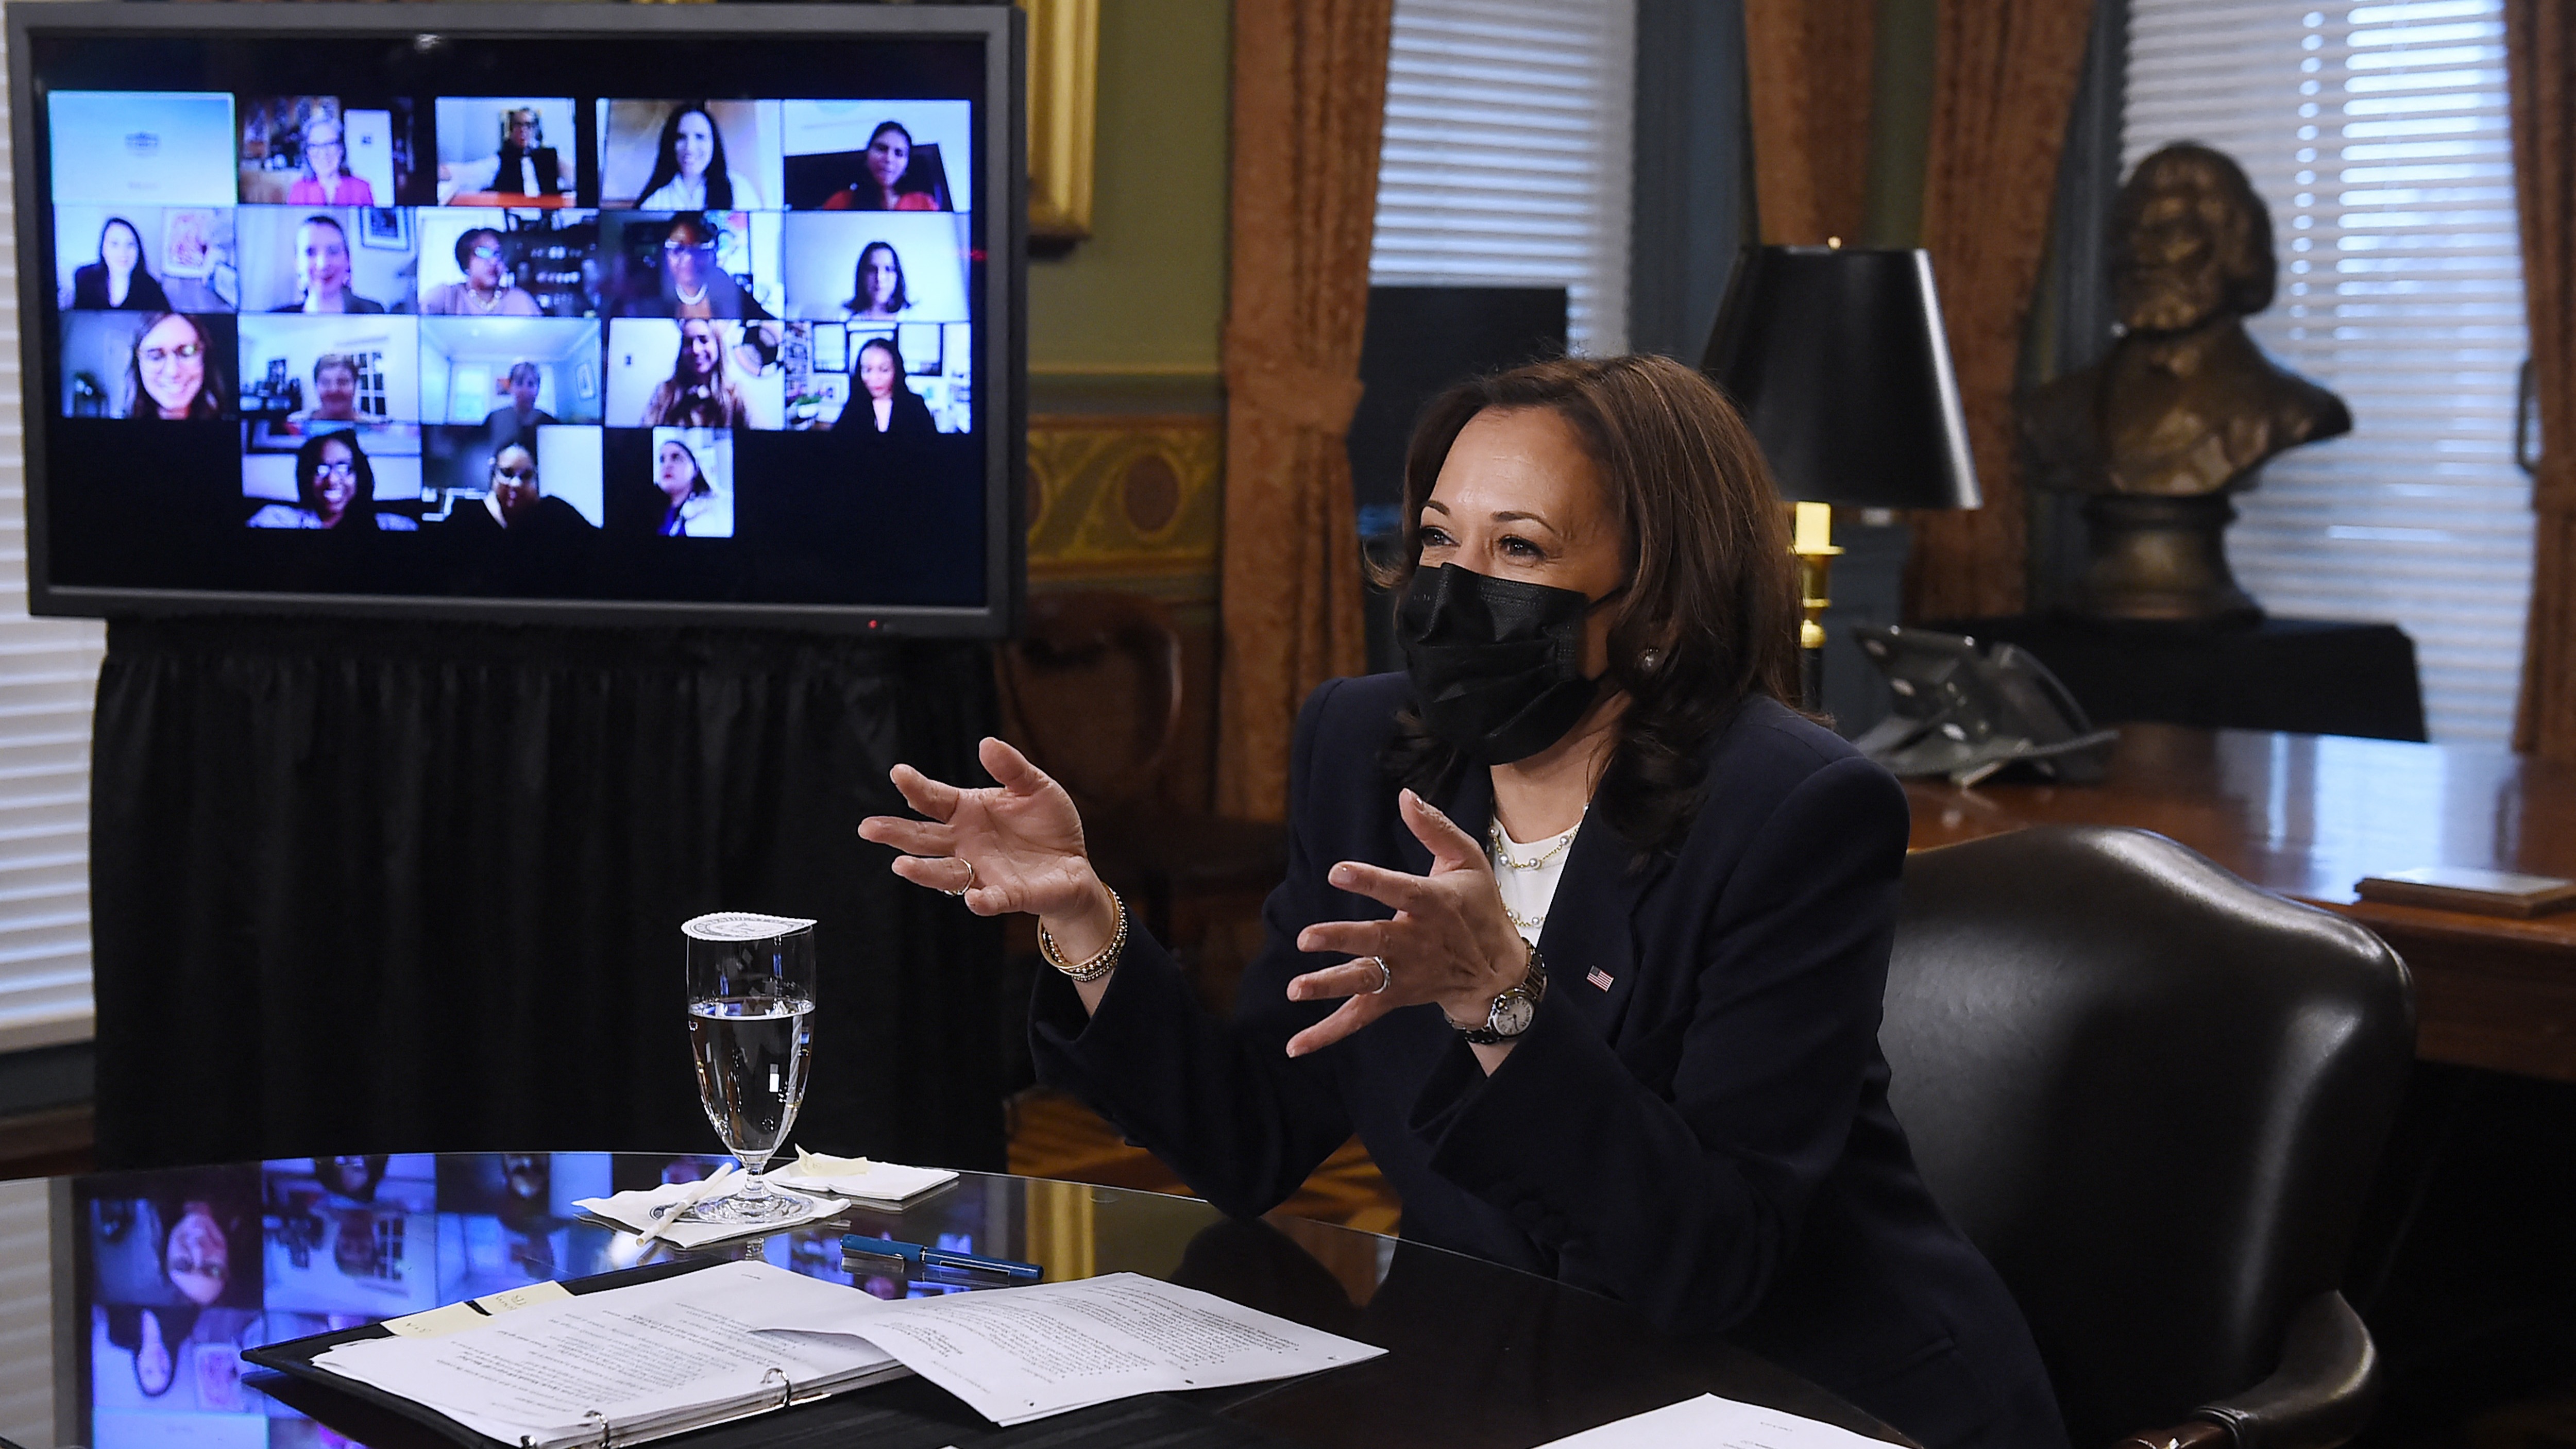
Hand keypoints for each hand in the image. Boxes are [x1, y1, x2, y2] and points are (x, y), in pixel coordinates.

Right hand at [858, 738, 1115, 949]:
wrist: (1073, 865)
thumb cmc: (1047, 823)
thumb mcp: (1035, 787)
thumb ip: (1012, 768)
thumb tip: (986, 743)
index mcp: (967, 812)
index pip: (934, 799)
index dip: (915, 787)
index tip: (898, 773)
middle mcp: (965, 844)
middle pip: (924, 839)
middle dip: (895, 834)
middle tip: (868, 828)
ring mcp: (982, 872)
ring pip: (946, 873)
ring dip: (924, 872)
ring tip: (901, 866)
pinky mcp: (1008, 895)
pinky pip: (991, 899)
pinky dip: (981, 900)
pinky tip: (973, 899)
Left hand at [1282, 789, 1530, 1057]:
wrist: (1497, 971)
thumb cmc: (1477, 906)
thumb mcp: (1468, 860)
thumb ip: (1435, 828)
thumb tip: (1404, 795)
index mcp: (1432, 904)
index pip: (1398, 890)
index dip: (1369, 881)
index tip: (1337, 872)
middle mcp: (1415, 942)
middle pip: (1376, 942)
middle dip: (1342, 941)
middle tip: (1307, 938)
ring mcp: (1403, 974)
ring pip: (1364, 981)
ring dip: (1329, 986)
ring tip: (1296, 989)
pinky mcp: (1393, 997)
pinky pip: (1358, 1017)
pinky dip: (1327, 1033)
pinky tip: (1295, 1045)